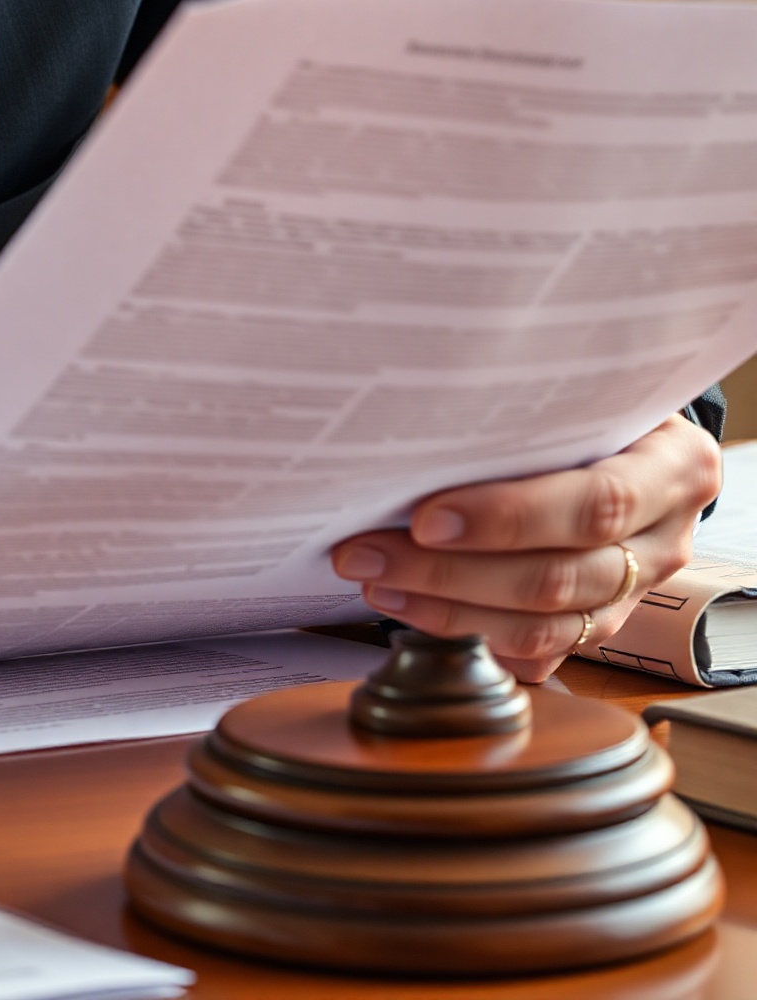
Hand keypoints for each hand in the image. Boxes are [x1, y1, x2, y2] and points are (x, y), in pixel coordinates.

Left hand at [330, 415, 722, 680]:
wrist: (630, 437)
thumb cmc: (589, 404)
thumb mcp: (582, 388)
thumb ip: (529, 406)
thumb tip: (422, 409)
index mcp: (673, 468)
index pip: (595, 504)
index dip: (508, 518)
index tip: (424, 519)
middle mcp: (664, 538)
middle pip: (558, 576)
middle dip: (449, 572)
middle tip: (367, 553)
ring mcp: (637, 591)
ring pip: (542, 626)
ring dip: (446, 609)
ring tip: (376, 581)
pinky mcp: (601, 627)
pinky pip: (535, 651)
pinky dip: (467, 634)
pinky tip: (410, 608)